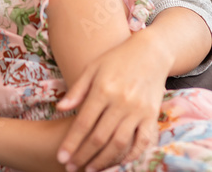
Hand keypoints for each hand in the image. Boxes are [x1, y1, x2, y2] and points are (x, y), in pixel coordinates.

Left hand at [55, 30, 166, 171]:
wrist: (151, 52)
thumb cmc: (116, 58)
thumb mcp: (92, 68)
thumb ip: (77, 90)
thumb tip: (59, 109)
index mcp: (103, 89)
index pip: (83, 123)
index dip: (71, 143)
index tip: (61, 157)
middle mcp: (121, 102)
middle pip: (99, 137)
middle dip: (83, 155)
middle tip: (71, 168)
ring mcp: (139, 110)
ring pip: (119, 143)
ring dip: (104, 160)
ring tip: (90, 170)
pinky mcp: (152, 115)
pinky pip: (142, 142)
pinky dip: (131, 155)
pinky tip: (118, 163)